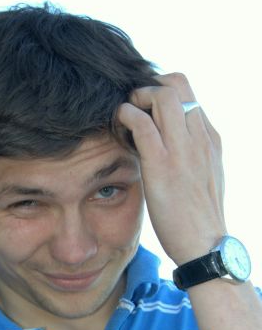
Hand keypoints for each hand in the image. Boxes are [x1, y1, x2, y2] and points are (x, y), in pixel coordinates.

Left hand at [117, 73, 225, 265]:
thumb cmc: (199, 216)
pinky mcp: (163, 166)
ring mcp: (183, 150)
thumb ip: (193, 155)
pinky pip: (142, 124)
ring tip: (126, 116)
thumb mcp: (205, 177)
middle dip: (150, 86)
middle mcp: (200, 138)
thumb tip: (174, 145)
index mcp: (210, 139)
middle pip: (178, 84)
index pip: (189, 94)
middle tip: (134, 106)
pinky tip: (119, 127)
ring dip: (137, 98)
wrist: (206, 245)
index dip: (164, 91)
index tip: (147, 107)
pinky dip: (126, 116)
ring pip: (162, 96)